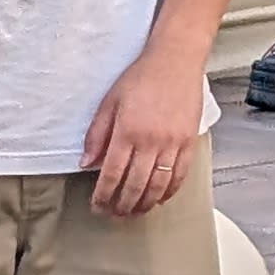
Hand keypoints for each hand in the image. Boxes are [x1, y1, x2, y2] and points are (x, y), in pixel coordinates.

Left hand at [83, 46, 206, 216]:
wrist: (175, 61)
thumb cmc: (140, 78)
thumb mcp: (109, 102)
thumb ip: (96, 135)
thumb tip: (86, 163)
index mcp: (128, 131)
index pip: (112, 173)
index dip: (103, 195)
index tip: (97, 205)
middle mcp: (152, 141)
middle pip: (135, 185)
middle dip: (122, 205)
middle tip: (113, 214)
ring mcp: (173, 144)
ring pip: (158, 186)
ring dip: (144, 204)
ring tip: (133, 212)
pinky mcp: (189, 142)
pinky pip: (179, 176)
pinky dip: (168, 192)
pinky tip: (158, 199)